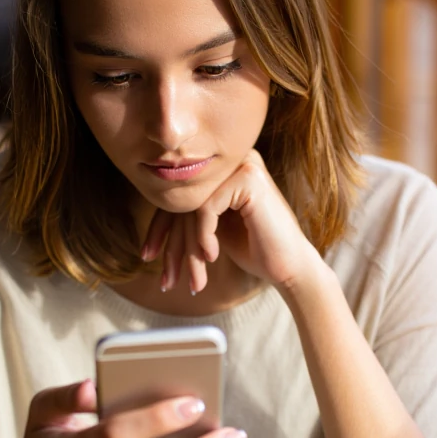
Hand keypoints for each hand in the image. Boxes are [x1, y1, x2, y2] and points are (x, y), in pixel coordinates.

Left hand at [141, 149, 321, 292]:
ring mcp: (241, 165)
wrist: (289, 266)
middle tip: (164, 277)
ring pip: (191, 206)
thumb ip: (190, 213)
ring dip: (188, 247)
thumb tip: (153, 212)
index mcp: (222, 170)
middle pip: (182, 200)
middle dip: (170, 244)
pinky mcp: (247, 178)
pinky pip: (205, 208)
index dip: (159, 229)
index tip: (147, 256)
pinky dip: (205, 236)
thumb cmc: (254, 248)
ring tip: (194, 276)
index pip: (178, 196)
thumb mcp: (213, 228)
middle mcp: (231, 160)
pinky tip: (213, 255)